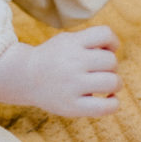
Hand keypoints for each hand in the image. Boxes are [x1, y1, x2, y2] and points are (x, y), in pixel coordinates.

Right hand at [0, 26, 121, 117]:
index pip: (105, 34)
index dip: (112, 42)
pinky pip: (106, 107)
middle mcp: (72, 62)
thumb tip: (116, 51)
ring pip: (113, 82)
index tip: (106, 49)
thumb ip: (90, 41)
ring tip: (104, 85)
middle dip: (110, 66)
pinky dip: (113, 103)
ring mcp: (72, 85)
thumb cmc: (52, 58)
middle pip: (111, 61)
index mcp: (71, 43)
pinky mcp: (72, 106)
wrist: (24, 77)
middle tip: (99, 70)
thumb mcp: (66, 40)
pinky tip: (106, 99)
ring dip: (114, 83)